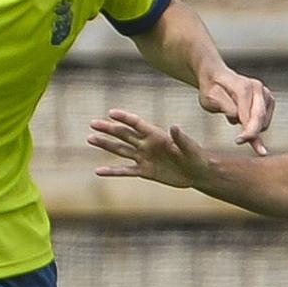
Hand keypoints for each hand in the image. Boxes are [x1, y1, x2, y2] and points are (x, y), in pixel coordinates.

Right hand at [88, 109, 213, 188]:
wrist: (197, 173)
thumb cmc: (196, 156)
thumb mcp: (190, 148)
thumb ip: (181, 138)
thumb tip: (174, 127)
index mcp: (157, 135)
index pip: (137, 124)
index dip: (125, 118)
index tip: (111, 113)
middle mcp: (147, 144)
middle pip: (124, 134)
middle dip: (109, 129)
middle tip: (93, 123)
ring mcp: (144, 157)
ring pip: (121, 150)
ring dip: (106, 145)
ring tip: (90, 139)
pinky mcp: (144, 171)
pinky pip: (125, 171)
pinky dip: (113, 171)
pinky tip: (98, 171)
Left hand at [199, 69, 274, 155]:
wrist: (218, 78)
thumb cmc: (212, 89)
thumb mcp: (210, 99)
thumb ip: (226, 107)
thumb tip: (238, 119)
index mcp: (243, 86)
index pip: (249, 114)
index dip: (246, 131)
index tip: (238, 141)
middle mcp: (257, 88)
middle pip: (260, 119)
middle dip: (252, 134)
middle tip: (239, 141)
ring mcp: (265, 93)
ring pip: (264, 122)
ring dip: (252, 129)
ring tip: (235, 120)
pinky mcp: (269, 100)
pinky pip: (265, 122)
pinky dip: (256, 126)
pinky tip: (244, 121)